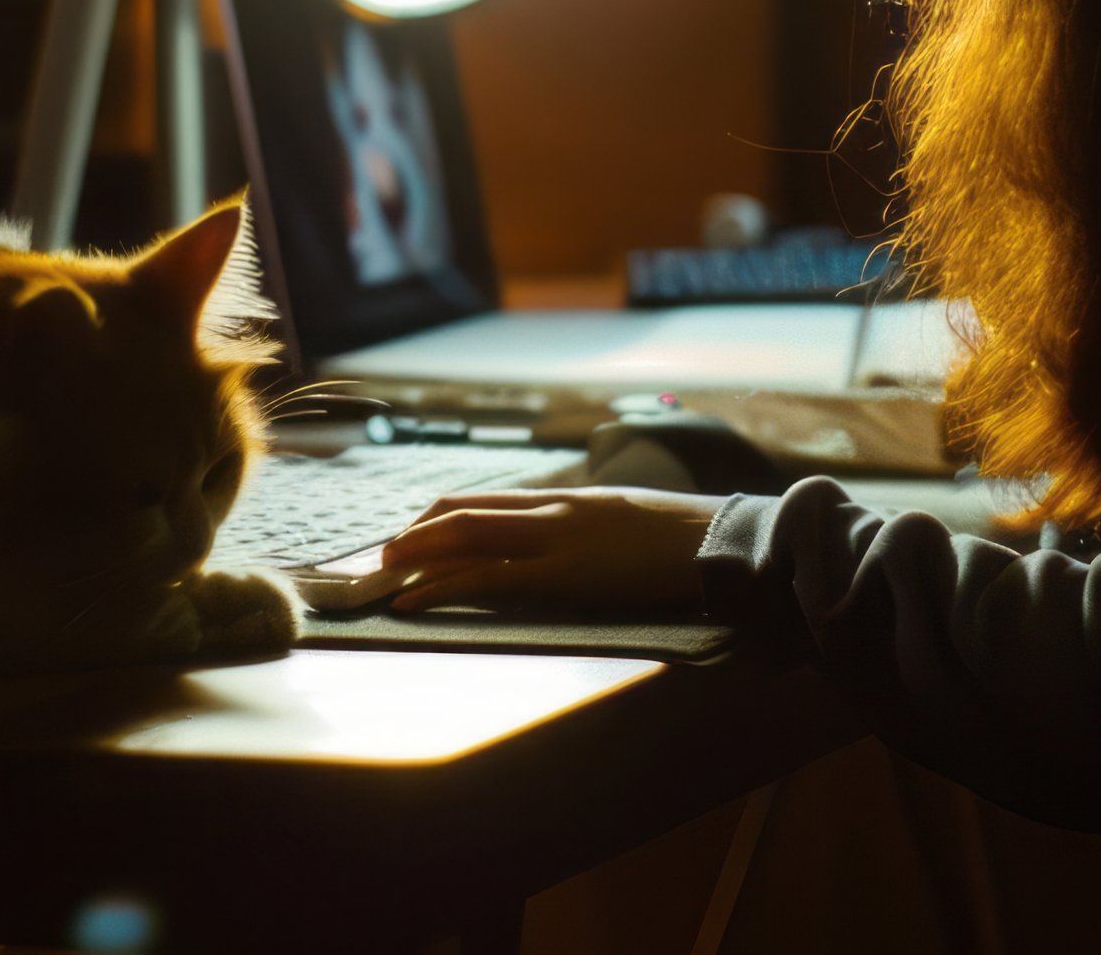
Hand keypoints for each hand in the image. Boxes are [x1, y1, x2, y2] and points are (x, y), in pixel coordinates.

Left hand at [377, 488, 718, 613]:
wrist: (722, 544)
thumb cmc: (684, 542)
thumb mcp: (625, 523)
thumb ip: (588, 530)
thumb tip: (569, 547)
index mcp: (566, 500)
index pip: (483, 501)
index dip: (437, 518)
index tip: (411, 536)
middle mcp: (551, 511)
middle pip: (461, 513)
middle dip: (414, 536)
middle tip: (381, 559)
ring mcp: (555, 540)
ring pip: (463, 539)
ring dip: (414, 558)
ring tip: (378, 578)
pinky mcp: (563, 575)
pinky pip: (487, 578)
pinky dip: (441, 587)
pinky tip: (413, 601)